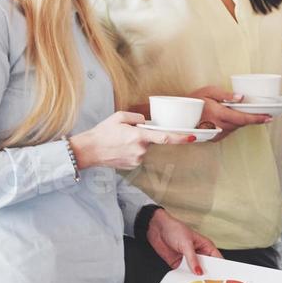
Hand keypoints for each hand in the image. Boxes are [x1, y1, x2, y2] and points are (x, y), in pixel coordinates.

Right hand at [71, 112, 196, 170]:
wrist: (89, 151)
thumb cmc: (102, 132)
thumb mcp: (119, 117)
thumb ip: (137, 117)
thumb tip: (146, 122)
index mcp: (139, 136)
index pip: (165, 138)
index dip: (180, 138)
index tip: (192, 137)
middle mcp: (140, 150)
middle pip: (152, 140)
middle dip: (144, 135)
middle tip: (126, 134)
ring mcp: (137, 159)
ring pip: (144, 148)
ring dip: (137, 143)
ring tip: (120, 142)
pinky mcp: (133, 166)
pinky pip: (138, 155)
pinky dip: (132, 150)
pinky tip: (120, 149)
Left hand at [146, 210, 221, 275]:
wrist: (157, 229)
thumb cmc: (175, 229)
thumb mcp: (186, 244)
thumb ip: (192, 259)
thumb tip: (199, 272)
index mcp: (205, 246)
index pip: (216, 259)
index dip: (220, 268)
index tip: (221, 278)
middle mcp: (198, 254)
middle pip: (206, 268)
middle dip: (207, 276)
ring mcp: (188, 260)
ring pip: (195, 272)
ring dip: (195, 279)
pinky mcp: (178, 264)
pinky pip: (183, 274)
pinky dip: (184, 278)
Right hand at [188, 86, 273, 131]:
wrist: (180, 114)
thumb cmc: (195, 100)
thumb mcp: (209, 91)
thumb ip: (226, 95)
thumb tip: (241, 97)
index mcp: (219, 114)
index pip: (243, 119)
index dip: (257, 119)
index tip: (268, 117)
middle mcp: (218, 126)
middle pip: (241, 124)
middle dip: (251, 118)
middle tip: (260, 112)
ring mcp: (216, 134)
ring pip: (236, 128)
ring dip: (241, 121)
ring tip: (239, 112)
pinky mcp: (213, 138)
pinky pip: (229, 131)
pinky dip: (233, 125)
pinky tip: (229, 117)